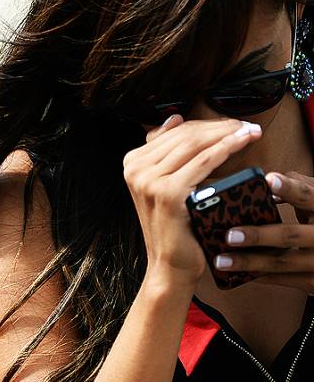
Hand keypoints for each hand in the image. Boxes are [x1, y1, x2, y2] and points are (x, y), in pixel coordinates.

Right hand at [123, 116, 262, 287]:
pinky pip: (203, 162)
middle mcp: (135, 169)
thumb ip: (165, 153)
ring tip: (249, 132)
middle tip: (246, 125)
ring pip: (194, 145)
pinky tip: (242, 143)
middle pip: (184, 135)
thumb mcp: (162, 184)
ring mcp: (148, 181)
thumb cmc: (174, 225)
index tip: (231, 123)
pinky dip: (226, 149)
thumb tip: (174, 118)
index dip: (205, 123)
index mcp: (132, 163)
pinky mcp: (167, 193)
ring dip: (227, 134)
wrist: (170, 262)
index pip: (173, 132)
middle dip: (219, 126)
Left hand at [213, 171, 313, 291]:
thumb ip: (297, 188)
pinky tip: (237, 273)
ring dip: (249, 262)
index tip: (268, 181)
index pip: (309, 196)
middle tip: (229, 235)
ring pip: (283, 262)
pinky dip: (260, 275)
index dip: (290, 189)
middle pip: (291, 235)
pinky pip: (285, 280)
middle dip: (259, 236)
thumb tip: (266, 183)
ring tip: (221, 260)